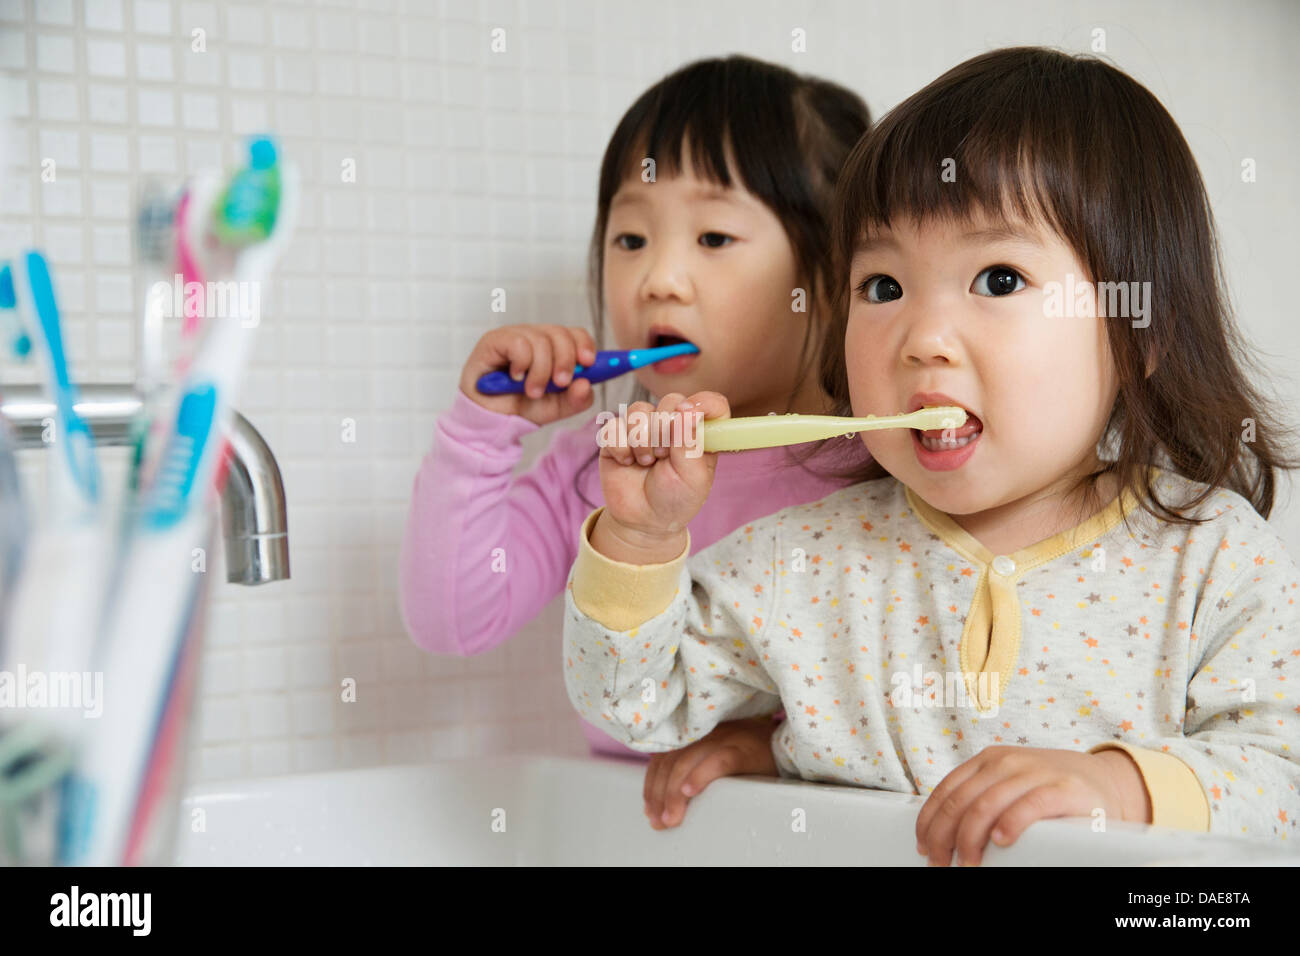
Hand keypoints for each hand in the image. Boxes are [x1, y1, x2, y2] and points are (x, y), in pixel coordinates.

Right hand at [458, 324, 597, 424]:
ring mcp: (514, 335)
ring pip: (540, 340)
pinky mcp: (494, 340)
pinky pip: (518, 343)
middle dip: (565, 361)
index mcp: (553, 348)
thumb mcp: (558, 407)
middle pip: (560, 334)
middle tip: (560, 384)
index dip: (585, 345)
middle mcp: (535, 337)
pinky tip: (515, 377)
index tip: (589, 363)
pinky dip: (522, 364)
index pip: (575, 334)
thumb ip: (577, 399)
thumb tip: (586, 383)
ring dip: (541, 371)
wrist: (493, 420)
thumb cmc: (523, 407)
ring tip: (532, 391)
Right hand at [589, 391, 728, 564]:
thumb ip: (690, 442)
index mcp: (699, 433)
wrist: (642, 520)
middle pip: (670, 400)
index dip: (703, 403)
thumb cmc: (674, 499)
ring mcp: (644, 427)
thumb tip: (687, 409)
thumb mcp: (692, 478)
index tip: (689, 416)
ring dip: (641, 440)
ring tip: (646, 462)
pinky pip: (613, 425)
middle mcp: (673, 424)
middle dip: (664, 430)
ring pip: (638, 410)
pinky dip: (620, 447)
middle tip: (664, 456)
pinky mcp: (618, 435)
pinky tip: (627, 462)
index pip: (711, 403)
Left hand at [643, 715, 779, 828]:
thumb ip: (692, 767)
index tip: (649, 810)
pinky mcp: (743, 749)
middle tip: (659, 821)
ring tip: (671, 817)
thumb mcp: (716, 756)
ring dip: (674, 793)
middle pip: (671, 762)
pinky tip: (690, 792)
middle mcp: (706, 733)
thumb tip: (667, 799)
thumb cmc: (751, 756)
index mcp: (697, 734)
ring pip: (687, 762)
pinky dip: (701, 776)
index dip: (652, 784)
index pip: (662, 756)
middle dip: (660, 795)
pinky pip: (718, 761)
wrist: (788, 745)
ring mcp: (725, 738)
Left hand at [914, 745, 1149, 865]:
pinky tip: (1000, 841)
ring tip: (967, 862)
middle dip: (944, 837)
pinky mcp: (1061, 788)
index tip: (923, 846)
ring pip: (986, 805)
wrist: (1103, 782)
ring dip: (970, 839)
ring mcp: (1034, 772)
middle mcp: (1007, 762)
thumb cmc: (1049, 790)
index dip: (930, 821)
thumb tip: (943, 834)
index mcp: (988, 761)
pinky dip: (1010, 824)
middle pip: (961, 801)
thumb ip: (981, 799)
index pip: (947, 791)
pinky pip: (1028, 806)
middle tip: (941, 862)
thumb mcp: (1008, 786)